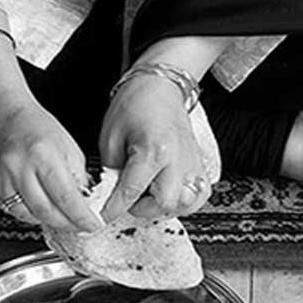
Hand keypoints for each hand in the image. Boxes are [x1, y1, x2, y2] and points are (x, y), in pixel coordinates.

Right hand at [0, 95, 103, 231]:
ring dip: (46, 219)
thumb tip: (85, 205)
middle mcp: (18, 168)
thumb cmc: (34, 126)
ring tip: (58, 212)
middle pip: (46, 212)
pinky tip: (36, 202)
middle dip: (66, 223)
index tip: (92, 226)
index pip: (66, 198)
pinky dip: (27, 211)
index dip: (81, 217)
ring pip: (27, 215)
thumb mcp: (68, 148)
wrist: (0, 114)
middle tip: (78, 224)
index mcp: (42, 155)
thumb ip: (77, 178)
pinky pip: (10, 210)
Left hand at [99, 74, 210, 220]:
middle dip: (143, 209)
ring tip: (149, 196)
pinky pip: (200, 195)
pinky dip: (185, 202)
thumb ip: (112, 171)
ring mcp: (192, 163)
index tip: (102, 216)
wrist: (161, 86)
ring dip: (164, 207)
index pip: (131, 191)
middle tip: (129, 200)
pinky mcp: (200, 164)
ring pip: (186, 203)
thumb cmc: (136, 104)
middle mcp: (178, 159)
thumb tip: (112, 193)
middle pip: (165, 203)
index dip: (113, 208)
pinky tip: (170, 194)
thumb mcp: (111, 137)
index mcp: (154, 150)